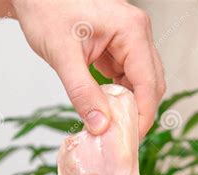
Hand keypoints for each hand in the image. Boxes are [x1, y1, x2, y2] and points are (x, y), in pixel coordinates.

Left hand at [12, 0, 165, 136]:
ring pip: (142, 81)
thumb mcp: (62, 54)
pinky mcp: (119, 45)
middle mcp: (137, 33)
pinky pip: (128, 75)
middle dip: (140, 111)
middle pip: (152, 82)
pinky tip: (107, 105)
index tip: (131, 138)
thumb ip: (82, 92)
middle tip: (122, 136)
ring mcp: (130, 38)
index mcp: (131, 30)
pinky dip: (120, 93)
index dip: (143, 114)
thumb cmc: (46, 10)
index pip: (149, 82)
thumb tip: (100, 125)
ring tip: (113, 124)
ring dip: (130, 103)